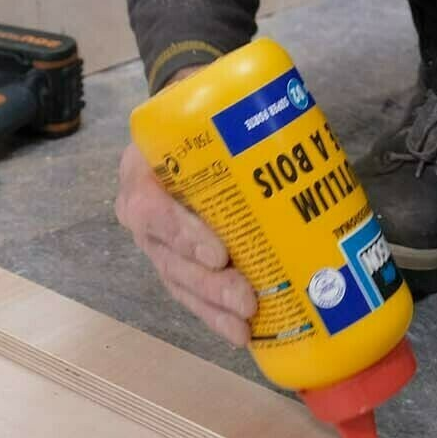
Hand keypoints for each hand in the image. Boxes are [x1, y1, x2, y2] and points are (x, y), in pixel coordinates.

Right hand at [114, 68, 255, 344]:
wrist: (186, 118)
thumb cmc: (200, 114)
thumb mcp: (203, 104)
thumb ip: (234, 114)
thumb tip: (295, 125)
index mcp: (141, 173)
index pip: (152, 209)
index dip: (182, 235)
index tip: (218, 252)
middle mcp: (142, 212)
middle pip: (169, 259)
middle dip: (209, 286)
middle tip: (246, 298)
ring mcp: (158, 242)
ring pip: (180, 284)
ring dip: (214, 309)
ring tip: (245, 326)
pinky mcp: (177, 261)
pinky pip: (192, 295)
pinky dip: (216, 316)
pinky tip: (242, 334)